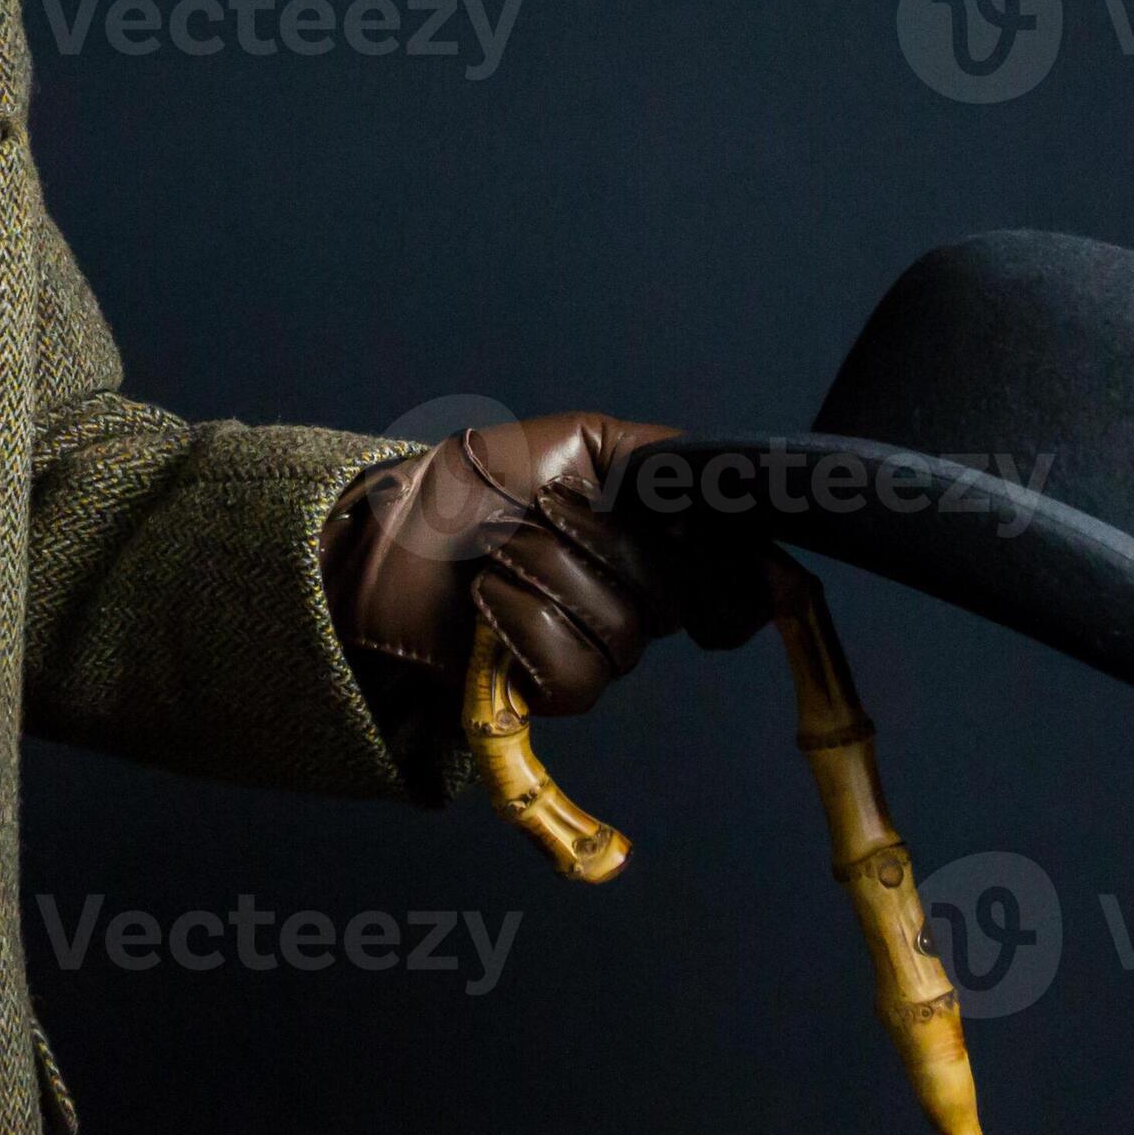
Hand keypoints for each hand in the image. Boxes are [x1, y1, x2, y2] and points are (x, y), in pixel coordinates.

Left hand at [322, 412, 774, 715]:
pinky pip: (576, 673)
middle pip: (677, 597)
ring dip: (545, 574)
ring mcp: (600, 652)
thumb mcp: (575, 440)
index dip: (746, 573)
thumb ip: (660, 456)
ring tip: (495, 549)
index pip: (740, 580)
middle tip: (539, 509)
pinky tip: (487, 602)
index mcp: (657, 543)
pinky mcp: (552, 693)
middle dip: (598, 539)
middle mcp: (642, 602)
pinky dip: (522, 625)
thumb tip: (729, 479)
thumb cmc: (473, 486)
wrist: (387, 538)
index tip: (727, 553)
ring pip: (623, 634)